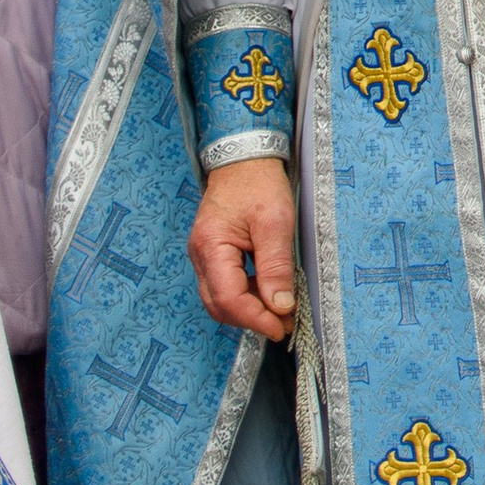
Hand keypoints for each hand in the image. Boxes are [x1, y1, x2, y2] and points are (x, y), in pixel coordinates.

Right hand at [187, 154, 296, 343]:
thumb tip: (281, 306)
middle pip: (219, 306)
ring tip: (280, 310)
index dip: (256, 319)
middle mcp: (200, 255)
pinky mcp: (213, 254)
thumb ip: (276, 267)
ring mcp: (204, 256)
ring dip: (249, 310)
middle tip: (284, 324)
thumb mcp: (275, 222)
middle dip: (251, 319)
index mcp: (211, 246)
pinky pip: (224, 286)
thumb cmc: (258, 182)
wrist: (244, 157)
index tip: (282, 327)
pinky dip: (246, 296)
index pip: (229, 299)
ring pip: (220, 299)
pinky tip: (268, 292)